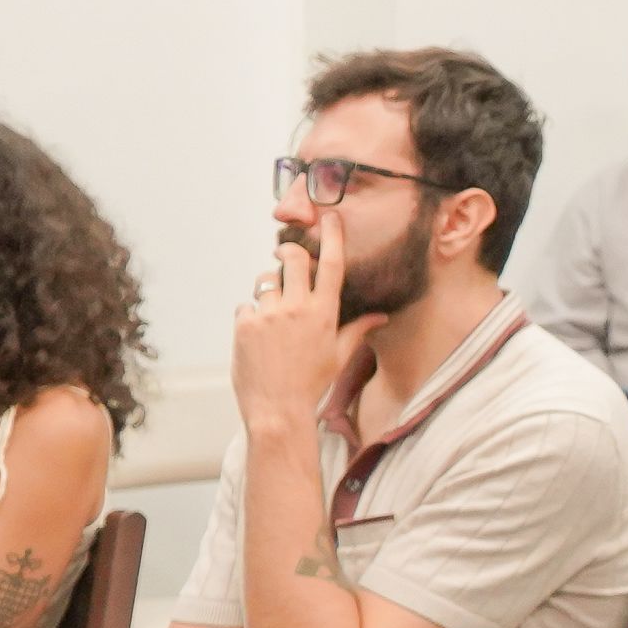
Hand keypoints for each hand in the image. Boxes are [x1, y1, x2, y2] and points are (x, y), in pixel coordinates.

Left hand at [231, 216, 384, 432]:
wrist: (278, 409)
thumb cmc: (312, 384)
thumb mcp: (339, 356)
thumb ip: (358, 330)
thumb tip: (382, 317)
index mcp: (324, 314)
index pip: (332, 266)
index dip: (333, 237)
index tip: (331, 218)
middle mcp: (297, 308)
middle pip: (293, 258)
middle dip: (289, 252)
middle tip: (287, 255)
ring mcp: (269, 314)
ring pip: (266, 281)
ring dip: (269, 290)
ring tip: (272, 318)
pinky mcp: (245, 323)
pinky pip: (246, 306)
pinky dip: (251, 316)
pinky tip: (257, 339)